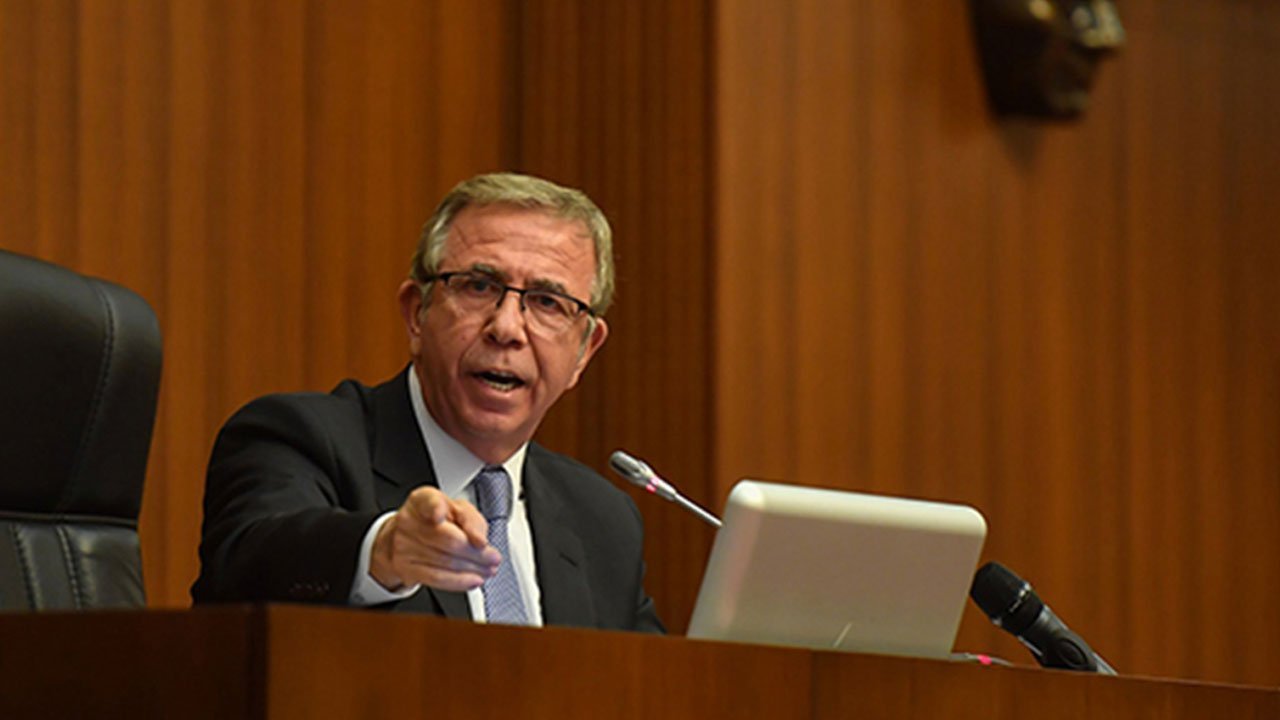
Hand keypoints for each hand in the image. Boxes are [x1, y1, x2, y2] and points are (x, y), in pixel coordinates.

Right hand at [369, 486, 500, 591]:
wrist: (407, 537)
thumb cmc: (436, 519)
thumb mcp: (456, 509)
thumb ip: (472, 519)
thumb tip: (480, 540)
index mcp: (422, 500)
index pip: (432, 503)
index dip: (448, 515)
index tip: (472, 533)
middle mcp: (409, 521)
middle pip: (449, 540)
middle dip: (477, 552)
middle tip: (493, 557)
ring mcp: (404, 546)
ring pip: (446, 561)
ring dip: (473, 569)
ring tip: (488, 569)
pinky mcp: (406, 567)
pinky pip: (437, 578)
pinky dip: (459, 581)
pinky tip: (473, 580)